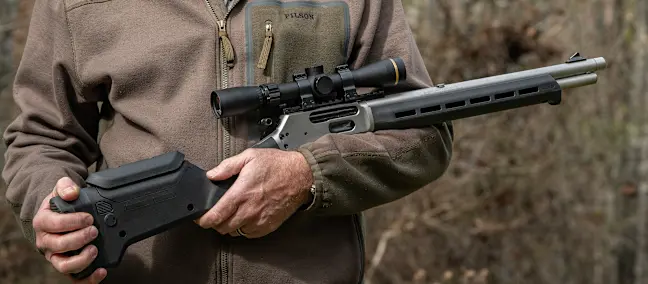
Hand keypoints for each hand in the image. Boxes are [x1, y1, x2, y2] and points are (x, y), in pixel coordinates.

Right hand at [33, 177, 106, 282]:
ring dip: (81, 260)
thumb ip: (65, 186)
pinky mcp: (67, 265)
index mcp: (43, 222)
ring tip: (94, 250)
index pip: (54, 224)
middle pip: (59, 245)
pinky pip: (75, 278)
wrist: (59, 216)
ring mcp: (56, 256)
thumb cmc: (61, 205)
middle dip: (79, 239)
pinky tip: (101, 271)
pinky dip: (88, 278)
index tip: (89, 218)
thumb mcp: (61, 190)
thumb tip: (72, 192)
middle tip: (94, 231)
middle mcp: (47, 242)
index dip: (73, 221)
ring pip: (64, 266)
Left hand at [195, 148, 312, 237]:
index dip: (203, 220)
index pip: (215, 216)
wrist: (301, 176)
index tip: (199, 218)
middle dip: (215, 222)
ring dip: (229, 226)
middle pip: (222, 227)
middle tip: (215, 213)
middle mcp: (249, 210)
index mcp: (241, 194)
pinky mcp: (268, 226)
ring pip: (234, 232)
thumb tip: (211, 175)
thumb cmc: (278, 166)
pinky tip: (245, 217)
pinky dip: (243, 228)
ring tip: (231, 214)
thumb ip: (227, 166)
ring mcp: (259, 220)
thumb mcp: (249, 157)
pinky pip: (249, 234)